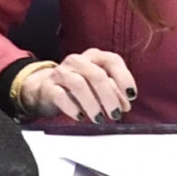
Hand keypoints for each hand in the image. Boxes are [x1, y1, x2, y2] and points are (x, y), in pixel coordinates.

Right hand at [18, 49, 136, 122]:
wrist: (44, 88)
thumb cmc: (77, 86)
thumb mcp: (97, 87)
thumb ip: (113, 93)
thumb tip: (125, 106)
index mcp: (94, 57)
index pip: (112, 60)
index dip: (124, 77)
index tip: (131, 95)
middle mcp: (78, 61)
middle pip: (97, 75)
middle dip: (109, 96)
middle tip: (115, 114)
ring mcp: (61, 72)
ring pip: (79, 85)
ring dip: (92, 104)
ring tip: (99, 118)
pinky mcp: (48, 86)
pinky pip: (60, 96)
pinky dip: (72, 107)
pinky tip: (80, 116)